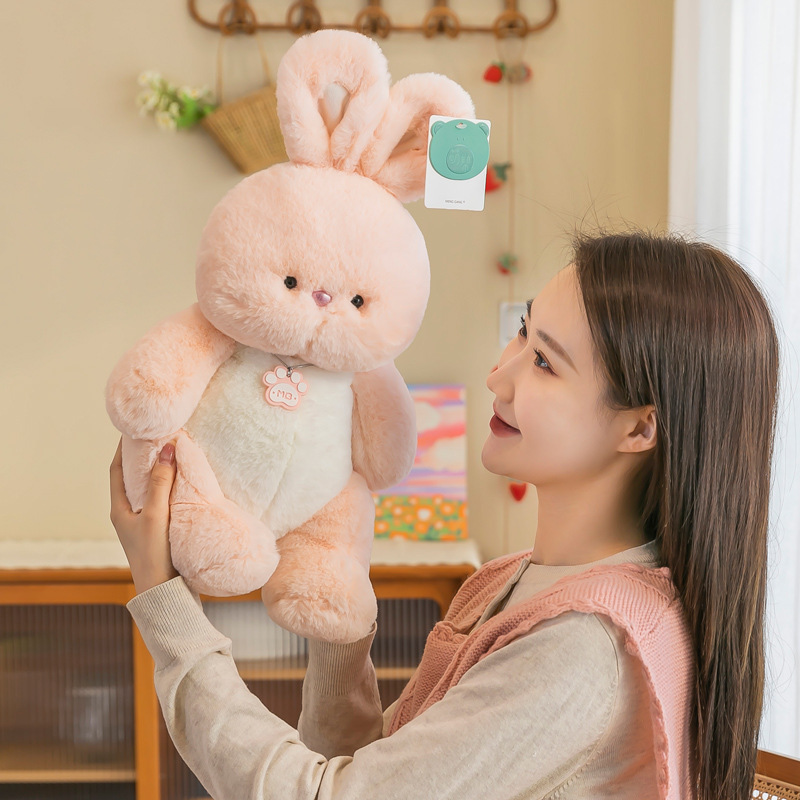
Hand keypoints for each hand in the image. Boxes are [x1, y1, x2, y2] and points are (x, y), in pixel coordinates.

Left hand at [110, 437, 178, 594]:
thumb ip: (161, 483)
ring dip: (159, 473)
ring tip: (173, 454)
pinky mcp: (160, 532)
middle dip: (144, 458)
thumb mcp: (156, 515)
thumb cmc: (153, 555)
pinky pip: (163, 501)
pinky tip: (184, 484)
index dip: (123, 449)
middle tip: (158, 437)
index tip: (133, 429)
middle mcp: (128, 515)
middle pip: (134, 478)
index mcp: (119, 510)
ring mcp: (144, 524)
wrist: (164, 593)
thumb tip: (166, 449)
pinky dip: (170, 488)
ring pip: (149, 490)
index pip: (117, 470)